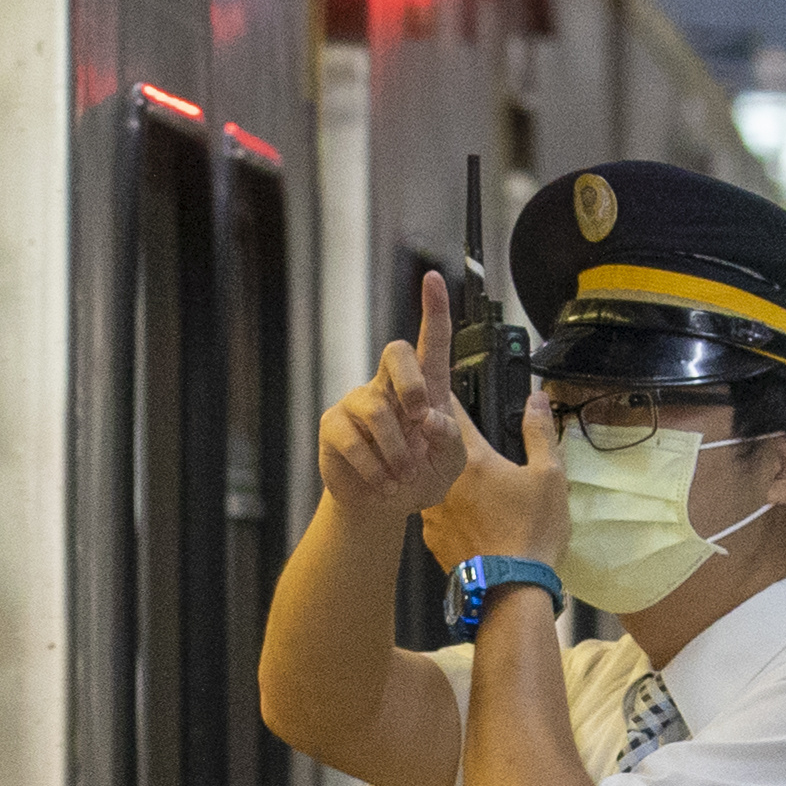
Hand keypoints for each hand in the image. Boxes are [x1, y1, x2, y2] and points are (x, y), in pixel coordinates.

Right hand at [317, 268, 484, 519]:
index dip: (433, 309)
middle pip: (396, 351)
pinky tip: (382, 483)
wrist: (380, 507)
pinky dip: (374, 468)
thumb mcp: (450, 465)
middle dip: (411, 381)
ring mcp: (358, 403)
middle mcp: (390, 387)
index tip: (434, 278)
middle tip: (420, 417)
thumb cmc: (419, 479)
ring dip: (396, 450)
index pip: (431, 343)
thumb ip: (450, 441)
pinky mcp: (334, 426)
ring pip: (377, 409)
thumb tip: (431, 420)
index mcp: (426, 390)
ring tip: (403, 475)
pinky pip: (353, 440)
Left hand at [448, 376, 573, 570]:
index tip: (441, 386)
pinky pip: (435, 512)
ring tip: (468, 484)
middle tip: (456, 435)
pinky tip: (467, 516)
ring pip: (432, 481)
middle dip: (443, 439)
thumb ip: (540, 432)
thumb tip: (536, 397)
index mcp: (471, 460)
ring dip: (442, 476)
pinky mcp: (431, 538)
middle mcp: (442, 482)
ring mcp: (433, 512)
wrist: (510, 589)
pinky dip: (446, 508)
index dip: (445, 395)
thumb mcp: (549, 476)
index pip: (448, 413)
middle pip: (434, 447)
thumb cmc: (532, 532)